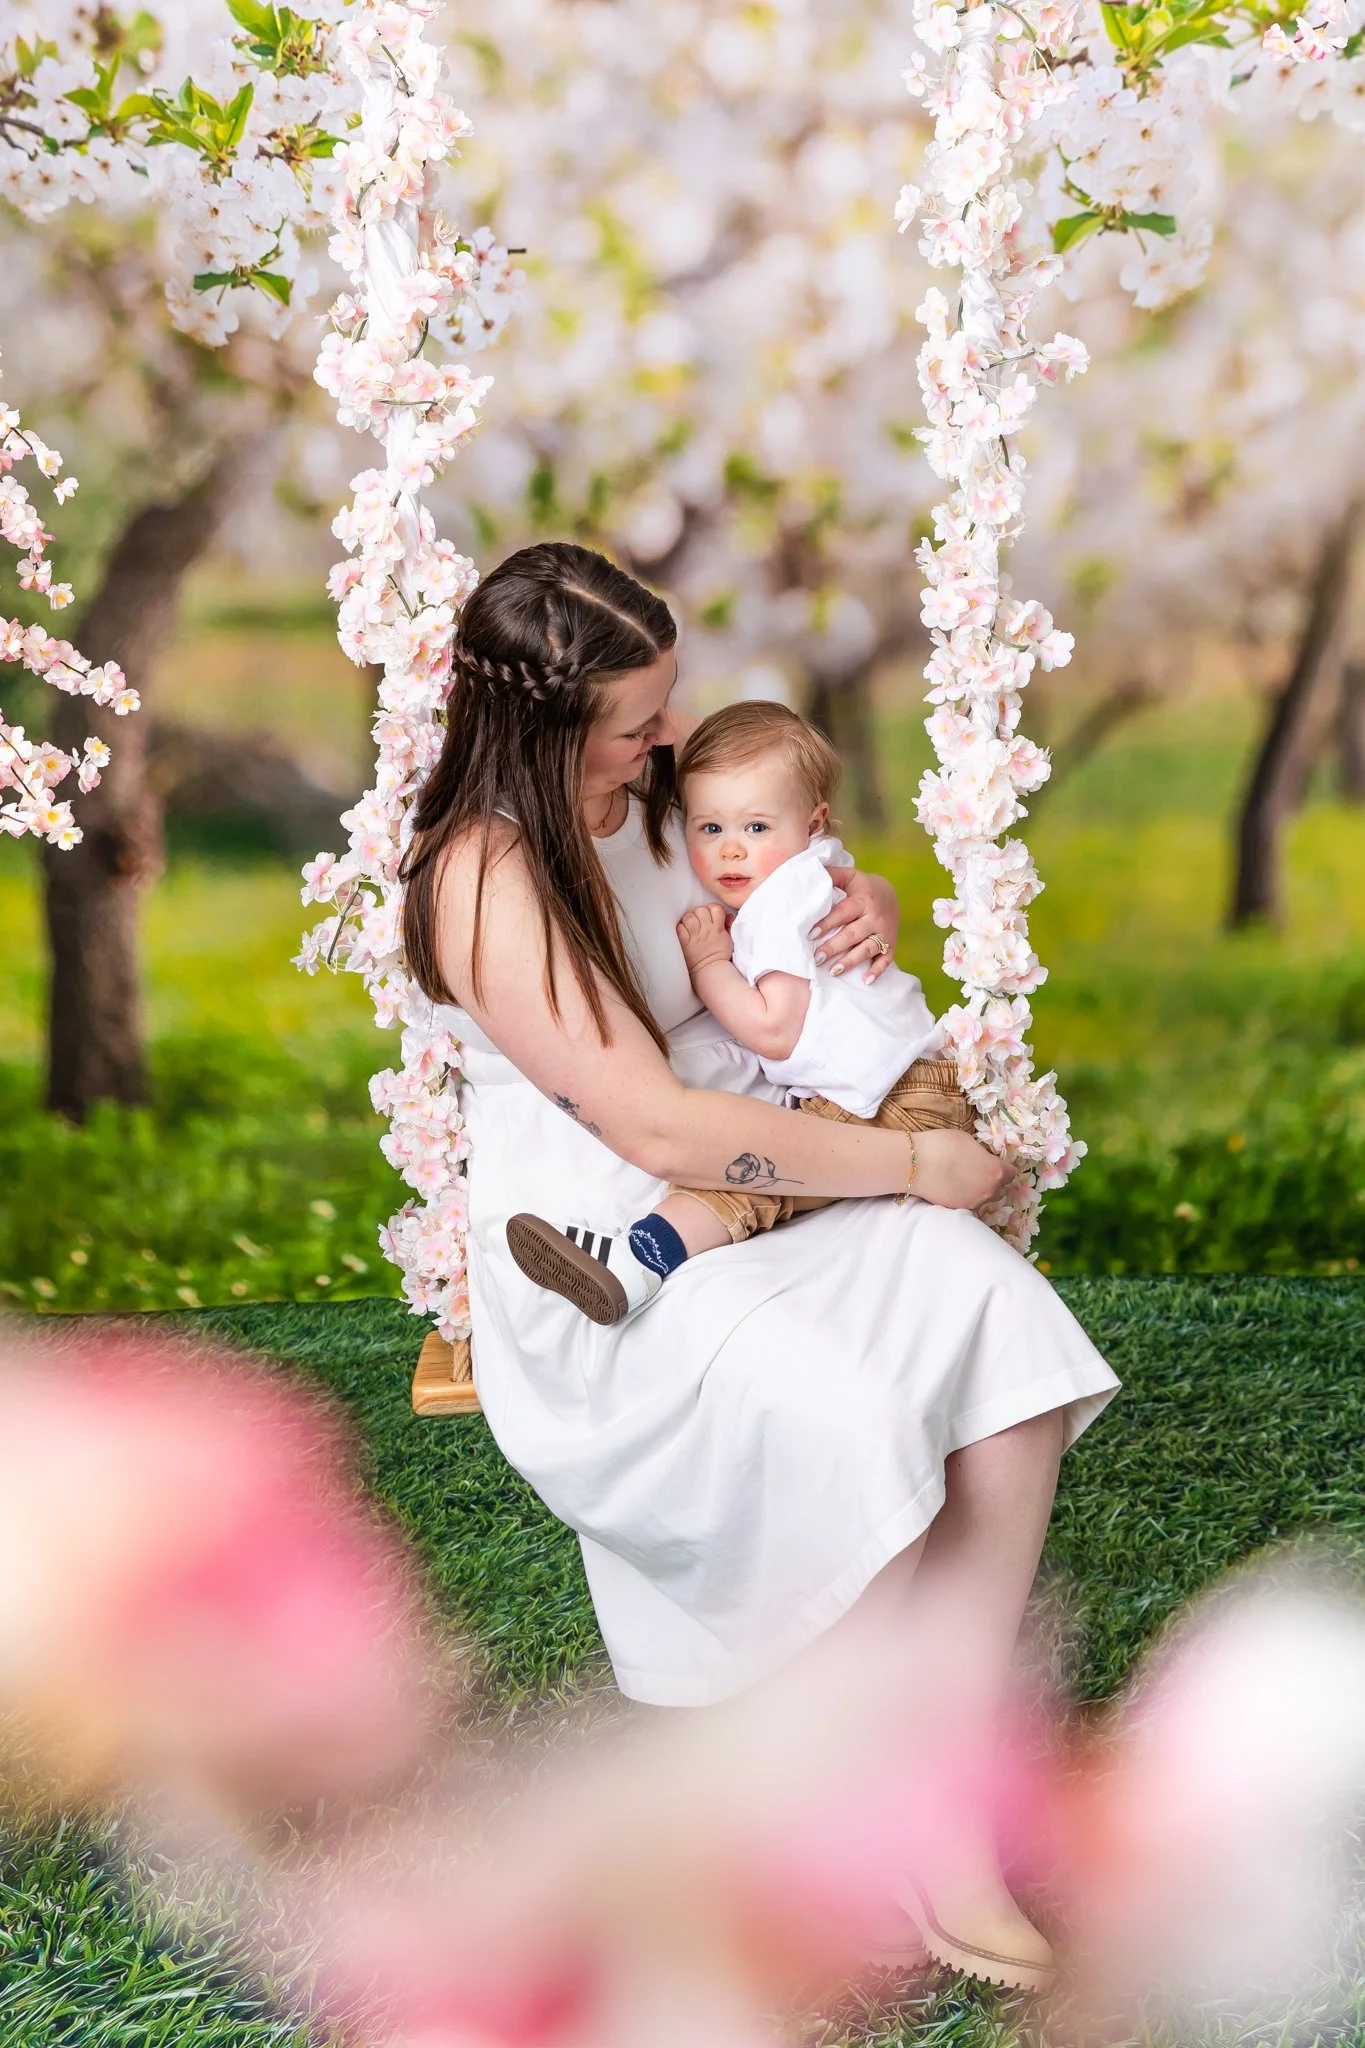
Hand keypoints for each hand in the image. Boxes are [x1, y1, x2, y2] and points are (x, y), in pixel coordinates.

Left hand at [677, 903, 732, 975]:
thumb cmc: (720, 955)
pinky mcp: (685, 943)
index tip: (710, 915)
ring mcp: (695, 936)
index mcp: (717, 928)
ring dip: (689, 920)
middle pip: (700, 910)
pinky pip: (680, 929)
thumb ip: (728, 926)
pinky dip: (681, 929)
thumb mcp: (729, 939)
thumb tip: (728, 915)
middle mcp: (706, 930)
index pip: (715, 908)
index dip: (711, 909)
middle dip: (699, 913)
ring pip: (688, 917)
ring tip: (691, 926)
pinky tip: (684, 933)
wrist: (711, 970)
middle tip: (699, 921)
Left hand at [815, 867, 900, 983]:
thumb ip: (831, 875)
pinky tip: (866, 980)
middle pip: (853, 934)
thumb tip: (810, 872)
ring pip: (867, 949)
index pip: (842, 913)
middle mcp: (875, 917)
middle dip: (834, 947)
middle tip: (817, 958)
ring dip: (851, 961)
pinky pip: (886, 960)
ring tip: (833, 971)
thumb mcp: (849, 876)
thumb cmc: (862, 887)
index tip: (811, 934)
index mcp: (863, 899)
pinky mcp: (891, 945)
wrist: (891, 894)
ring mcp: (884, 932)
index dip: (827, 923)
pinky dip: (877, 971)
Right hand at [909, 1129, 1011, 1211]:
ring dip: (979, 1190)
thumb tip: (983, 1159)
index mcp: (995, 1172)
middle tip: (978, 1169)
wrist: (915, 1165)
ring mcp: (973, 1203)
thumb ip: (982, 1153)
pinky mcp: (957, 1209)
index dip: (1003, 1166)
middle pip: (1000, 1188)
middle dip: (993, 1180)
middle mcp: (988, 1191)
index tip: (994, 1160)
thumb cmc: (943, 1145)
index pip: (1011, 1173)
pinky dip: (964, 1196)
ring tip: (964, 1179)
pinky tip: (952, 1186)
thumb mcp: (969, 1141)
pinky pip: (968, 1203)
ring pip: (983, 1198)